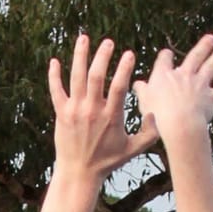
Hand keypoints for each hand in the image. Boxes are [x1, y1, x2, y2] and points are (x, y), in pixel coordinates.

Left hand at [47, 35, 139, 183]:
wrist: (78, 173)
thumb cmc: (107, 161)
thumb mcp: (133, 149)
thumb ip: (150, 132)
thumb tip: (158, 114)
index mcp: (111, 116)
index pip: (119, 86)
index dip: (124, 68)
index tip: (129, 54)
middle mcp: (92, 111)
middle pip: (96, 76)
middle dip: (102, 56)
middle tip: (108, 42)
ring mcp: (75, 111)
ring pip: (76, 77)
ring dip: (80, 56)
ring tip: (84, 38)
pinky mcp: (61, 114)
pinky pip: (56, 90)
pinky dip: (54, 75)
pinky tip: (55, 60)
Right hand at [135, 36, 212, 139]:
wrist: (178, 123)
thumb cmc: (157, 114)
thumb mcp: (143, 101)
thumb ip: (141, 91)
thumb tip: (136, 84)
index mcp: (164, 75)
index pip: (164, 59)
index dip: (165, 57)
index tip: (166, 56)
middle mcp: (184, 75)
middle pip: (194, 56)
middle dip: (203, 46)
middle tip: (210, 38)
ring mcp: (199, 85)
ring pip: (212, 66)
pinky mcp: (211, 97)